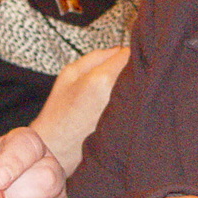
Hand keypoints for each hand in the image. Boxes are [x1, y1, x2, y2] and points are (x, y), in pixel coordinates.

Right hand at [31, 45, 129, 174]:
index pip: (128, 53)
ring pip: (141, 86)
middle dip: (132, 67)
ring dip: (135, 84)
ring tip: (119, 90)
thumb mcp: (68, 74)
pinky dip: (134, 101)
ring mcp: (126, 112)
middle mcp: (118, 95)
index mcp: (102, 79)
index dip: (124, 52)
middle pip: (139, 69)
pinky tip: (120, 106)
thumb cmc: (59, 112)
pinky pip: (138, 103)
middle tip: (120, 72)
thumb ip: (95, 56)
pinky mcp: (130, 125)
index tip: (118, 57)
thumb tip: (118, 50)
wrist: (56, 148)